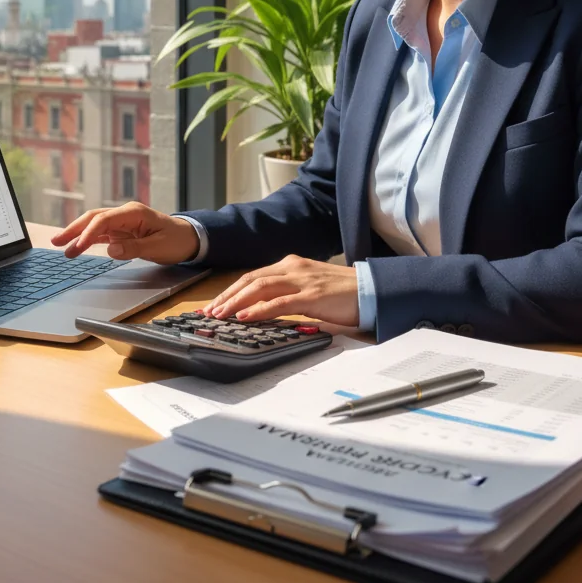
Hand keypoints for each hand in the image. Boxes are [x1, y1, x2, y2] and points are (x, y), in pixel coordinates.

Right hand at [50, 202, 199, 264]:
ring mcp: (123, 222)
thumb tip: (110, 250)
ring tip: (59, 244)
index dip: (89, 233)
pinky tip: (76, 245)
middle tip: (56, 241)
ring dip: (78, 234)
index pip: (105, 220)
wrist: (189, 237)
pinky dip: (88, 239)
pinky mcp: (123, 231)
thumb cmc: (176, 240)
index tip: (77, 246)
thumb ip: (133, 249)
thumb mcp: (158, 247)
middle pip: (94, 218)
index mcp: (134, 213)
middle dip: (75, 229)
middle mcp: (126, 214)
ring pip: (95, 225)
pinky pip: (102, 233)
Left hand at [203, 255, 358, 326]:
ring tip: (220, 315)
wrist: (371, 290)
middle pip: (250, 279)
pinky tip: (245, 317)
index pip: (253, 276)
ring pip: (260, 288)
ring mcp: (302, 280)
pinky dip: (259, 309)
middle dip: (226, 296)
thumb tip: (262, 309)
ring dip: (236, 302)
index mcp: (291, 265)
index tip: (215, 304)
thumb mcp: (309, 288)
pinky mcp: (311, 296)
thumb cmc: (342, 292)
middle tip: (209, 312)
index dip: (231, 291)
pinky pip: (279, 302)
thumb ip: (287, 293)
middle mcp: (293, 268)